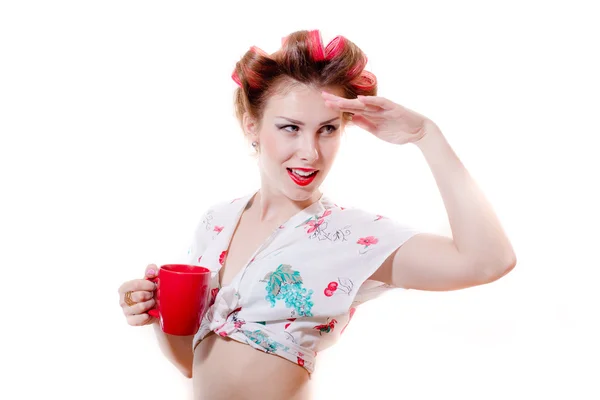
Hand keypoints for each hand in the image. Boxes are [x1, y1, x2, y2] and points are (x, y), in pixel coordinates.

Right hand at [117, 264, 158, 326]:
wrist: (155, 307)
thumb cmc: (150, 291)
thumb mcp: (151, 279)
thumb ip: (151, 271)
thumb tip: (152, 272)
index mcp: (124, 288)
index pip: (135, 284)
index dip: (148, 285)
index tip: (154, 286)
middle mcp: (122, 300)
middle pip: (140, 295)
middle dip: (150, 295)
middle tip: (152, 295)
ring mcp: (125, 311)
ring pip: (141, 307)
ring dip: (150, 304)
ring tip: (151, 303)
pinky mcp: (130, 321)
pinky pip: (139, 319)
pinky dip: (147, 316)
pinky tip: (149, 313)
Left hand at [321, 91, 440, 144]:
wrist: (419, 132)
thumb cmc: (399, 131)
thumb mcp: (378, 131)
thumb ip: (366, 124)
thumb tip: (352, 119)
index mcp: (370, 114)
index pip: (351, 109)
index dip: (337, 107)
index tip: (323, 104)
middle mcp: (375, 108)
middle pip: (353, 104)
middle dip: (338, 101)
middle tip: (322, 96)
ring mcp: (384, 107)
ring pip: (364, 103)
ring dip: (349, 101)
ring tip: (335, 99)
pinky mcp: (393, 108)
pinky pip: (381, 103)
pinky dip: (371, 101)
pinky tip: (360, 99)